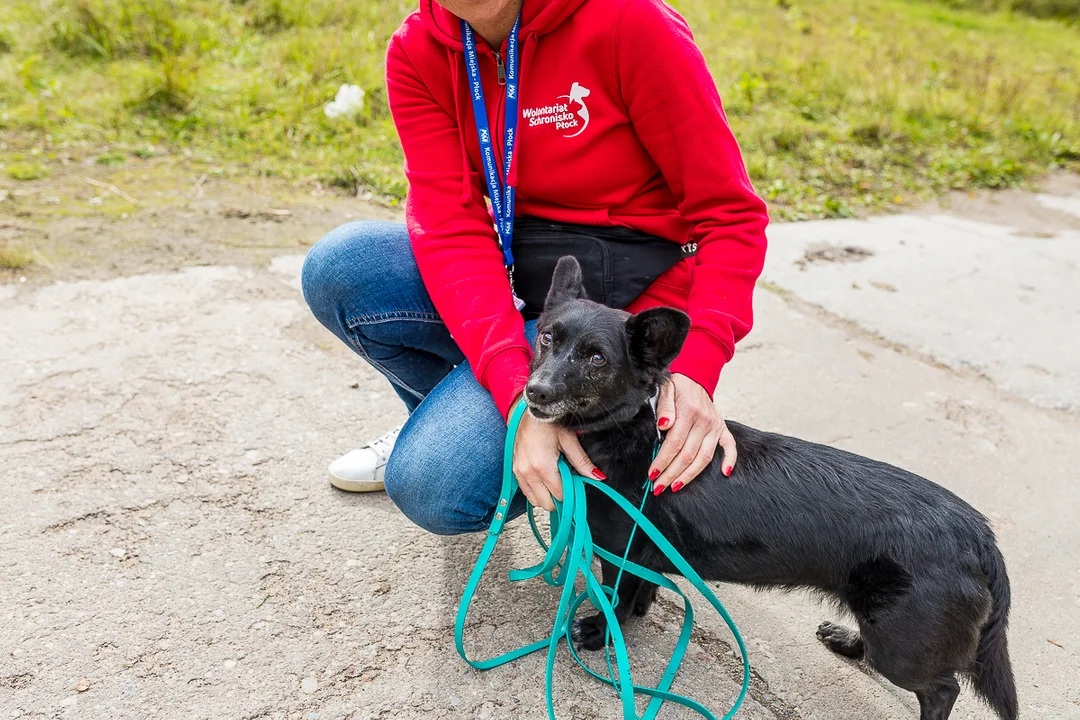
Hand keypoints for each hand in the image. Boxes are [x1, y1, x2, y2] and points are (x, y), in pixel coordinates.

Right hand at [509, 395, 605, 511]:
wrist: (525, 411)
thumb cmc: (547, 422)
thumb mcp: (569, 440)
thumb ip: (582, 462)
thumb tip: (598, 477)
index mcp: (543, 466)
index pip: (560, 494)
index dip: (571, 493)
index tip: (578, 486)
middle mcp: (528, 472)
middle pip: (546, 503)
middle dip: (559, 498)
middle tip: (568, 484)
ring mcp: (519, 472)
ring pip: (535, 500)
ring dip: (547, 496)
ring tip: (557, 481)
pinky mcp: (514, 470)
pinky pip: (526, 491)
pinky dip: (536, 491)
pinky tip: (545, 480)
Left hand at [649, 373, 735, 494]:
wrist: (695, 376)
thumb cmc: (677, 386)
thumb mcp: (665, 389)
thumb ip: (664, 408)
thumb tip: (663, 425)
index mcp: (688, 412)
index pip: (674, 443)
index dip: (662, 461)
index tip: (652, 474)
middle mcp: (704, 421)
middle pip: (687, 455)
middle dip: (671, 473)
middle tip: (658, 487)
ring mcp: (715, 426)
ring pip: (704, 457)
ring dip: (689, 475)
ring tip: (676, 486)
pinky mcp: (722, 428)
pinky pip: (730, 446)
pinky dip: (730, 460)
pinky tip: (725, 473)